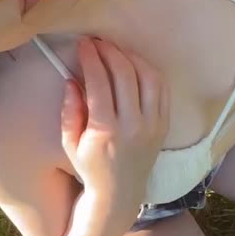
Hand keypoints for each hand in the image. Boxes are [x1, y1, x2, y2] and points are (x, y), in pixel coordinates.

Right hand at [61, 37, 169, 196]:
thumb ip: (70, 111)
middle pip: (125, 74)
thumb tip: (72, 80)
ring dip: (131, 57)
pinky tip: (135, 64)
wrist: (119, 193)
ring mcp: (153, 124)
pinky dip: (149, 70)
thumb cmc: (91, 167)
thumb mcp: (70, 143)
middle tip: (98, 42)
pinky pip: (162, 88)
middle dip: (110, 52)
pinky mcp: (163, 124)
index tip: (83, 44)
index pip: (100, 83)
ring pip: (148, 77)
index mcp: (106, 130)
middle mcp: (133, 125)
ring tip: (116, 51)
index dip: (91, 58)